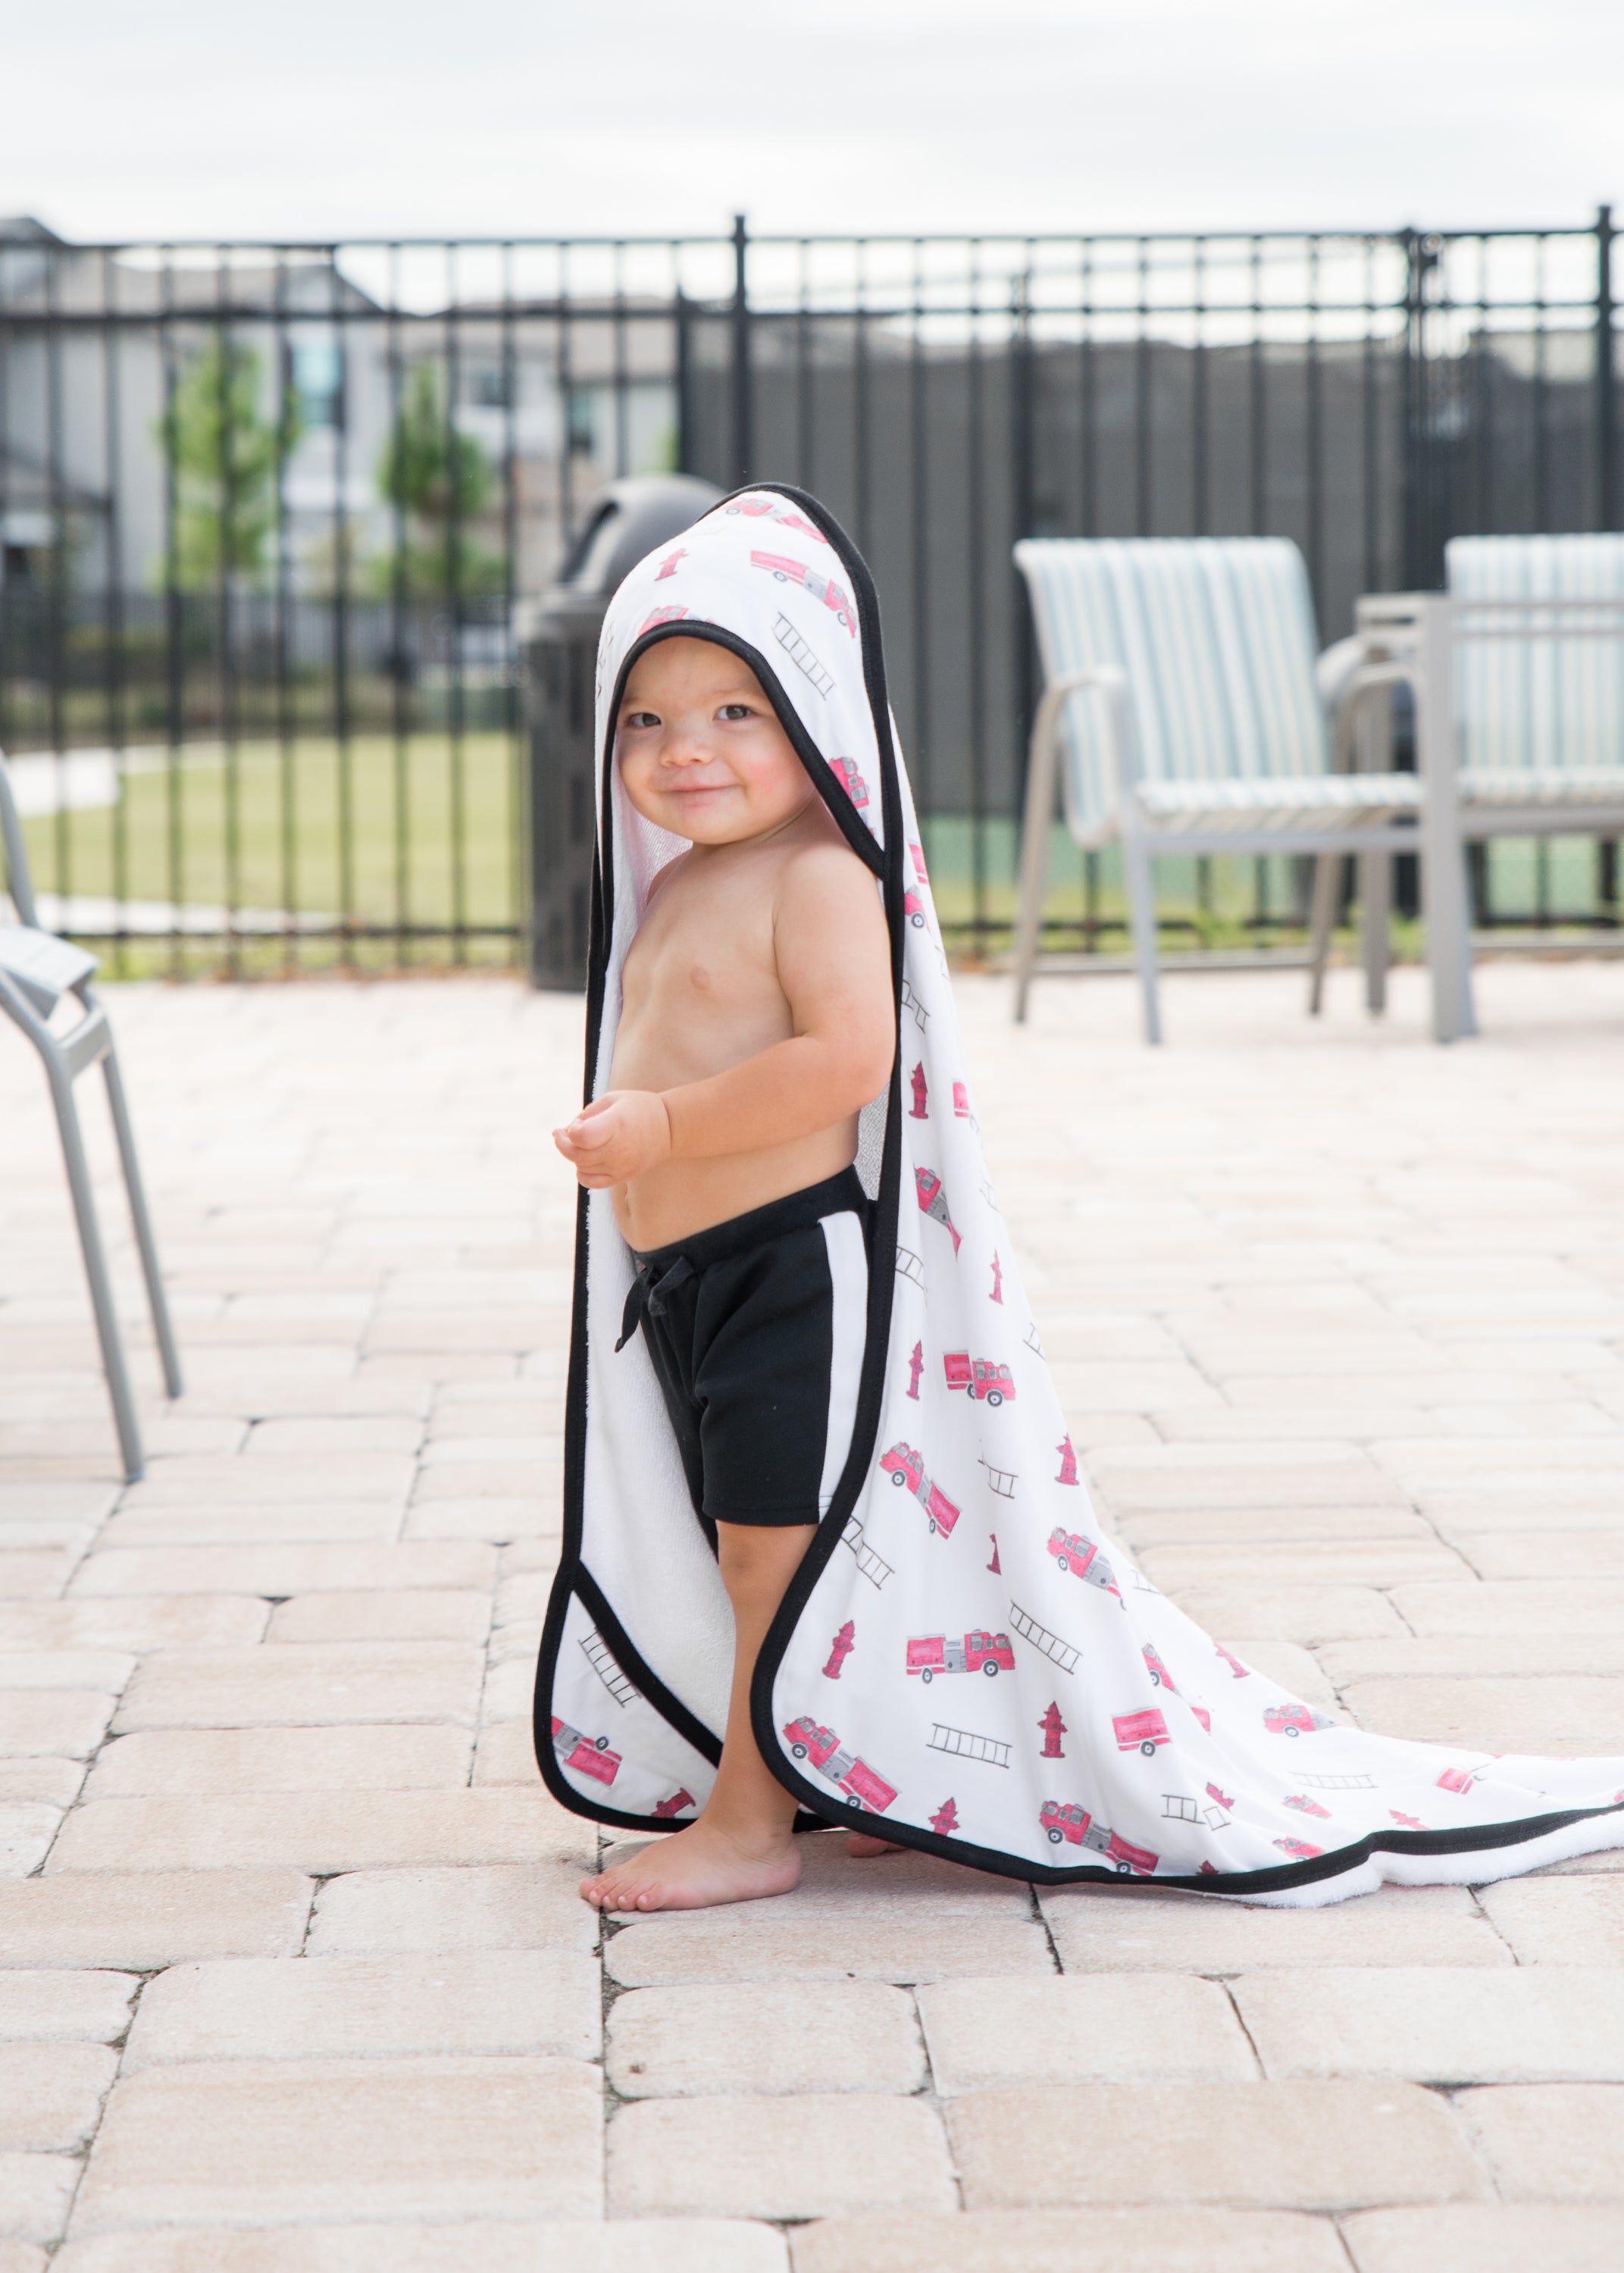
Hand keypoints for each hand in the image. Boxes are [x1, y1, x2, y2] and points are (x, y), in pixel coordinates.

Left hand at [552, 1090, 672, 1187]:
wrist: (670, 1128)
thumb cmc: (638, 1108)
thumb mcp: (612, 1099)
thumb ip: (586, 1115)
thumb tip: (562, 1132)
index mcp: (616, 1124)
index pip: (581, 1137)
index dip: (571, 1131)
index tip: (578, 1123)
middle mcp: (619, 1149)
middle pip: (577, 1155)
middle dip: (562, 1144)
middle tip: (561, 1133)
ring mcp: (621, 1166)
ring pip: (581, 1168)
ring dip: (573, 1155)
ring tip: (582, 1142)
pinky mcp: (622, 1176)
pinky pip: (591, 1182)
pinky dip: (582, 1173)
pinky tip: (585, 1161)